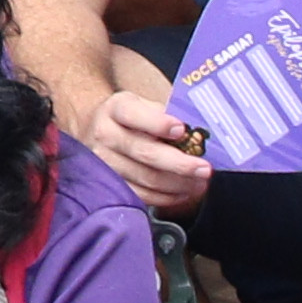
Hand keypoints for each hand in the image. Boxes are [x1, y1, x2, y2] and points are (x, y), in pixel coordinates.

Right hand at [73, 81, 211, 215]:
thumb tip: (197, 132)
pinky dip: (167, 197)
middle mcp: (105, 135)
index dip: (158, 123)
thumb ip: (166, 114)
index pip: (133, 115)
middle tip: (205, 169)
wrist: (96, 129)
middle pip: (145, 152)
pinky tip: (183, 192)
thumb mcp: (143, 104)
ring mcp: (105, 163)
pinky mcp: (109, 184)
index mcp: (116, 109)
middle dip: (179, 163)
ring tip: (200, 183)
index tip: (181, 130)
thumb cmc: (130, 117)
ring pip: (146, 178)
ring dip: (178, 183)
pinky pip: (141, 195)